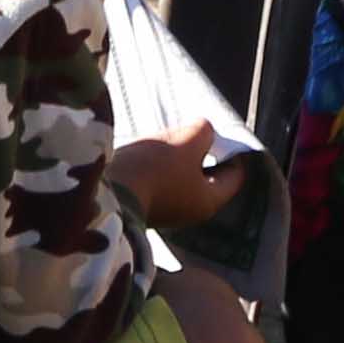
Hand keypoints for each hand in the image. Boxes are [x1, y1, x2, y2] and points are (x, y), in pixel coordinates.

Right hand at [106, 123, 247, 233]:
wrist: (108, 192)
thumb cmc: (155, 170)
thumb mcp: (187, 142)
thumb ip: (204, 132)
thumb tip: (205, 132)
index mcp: (209, 201)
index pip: (235, 176)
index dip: (235, 152)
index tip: (225, 132)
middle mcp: (191, 211)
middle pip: (207, 177)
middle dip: (204, 152)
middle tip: (196, 130)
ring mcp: (167, 210)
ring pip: (183, 178)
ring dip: (180, 158)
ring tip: (171, 137)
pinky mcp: (145, 203)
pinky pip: (162, 181)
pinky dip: (161, 166)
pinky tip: (151, 150)